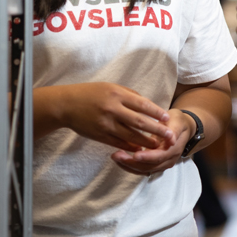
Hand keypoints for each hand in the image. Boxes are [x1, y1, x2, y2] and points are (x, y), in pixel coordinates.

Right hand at [55, 82, 174, 151]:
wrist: (66, 105)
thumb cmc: (91, 93)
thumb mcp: (111, 87)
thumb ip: (129, 95)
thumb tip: (147, 105)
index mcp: (118, 95)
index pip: (142, 105)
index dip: (156, 113)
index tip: (167, 118)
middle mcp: (113, 110)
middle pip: (140, 122)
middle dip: (157, 130)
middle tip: (170, 135)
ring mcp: (106, 124)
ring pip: (131, 136)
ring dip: (146, 142)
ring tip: (158, 145)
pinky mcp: (100, 135)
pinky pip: (119, 143)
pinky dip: (130, 147)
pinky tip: (140, 149)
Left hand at [111, 109, 194, 175]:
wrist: (182, 128)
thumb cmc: (177, 122)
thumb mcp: (177, 121)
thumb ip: (173, 130)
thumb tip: (171, 139)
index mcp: (173, 149)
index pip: (159, 157)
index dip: (147, 157)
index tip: (134, 154)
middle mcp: (167, 160)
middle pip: (148, 167)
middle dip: (131, 163)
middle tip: (116, 155)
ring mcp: (161, 164)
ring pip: (143, 170)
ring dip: (128, 165)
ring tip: (115, 156)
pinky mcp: (154, 165)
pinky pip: (141, 169)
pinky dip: (130, 166)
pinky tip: (120, 158)